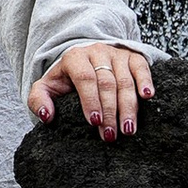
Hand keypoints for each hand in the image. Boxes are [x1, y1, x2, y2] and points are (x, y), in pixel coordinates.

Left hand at [27, 41, 154, 140]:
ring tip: (128, 129)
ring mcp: (116, 54)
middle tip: (110, 135)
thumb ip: (39, 100)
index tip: (95, 122)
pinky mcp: (132, 57)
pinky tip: (147, 97)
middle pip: (107, 83)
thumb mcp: (47, 86)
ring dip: (128, 106)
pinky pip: (141, 67)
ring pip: (125, 80)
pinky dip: (146, 81)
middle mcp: (96, 52)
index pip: (85, 78)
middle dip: (109, 111)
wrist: (84, 58)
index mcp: (74, 58)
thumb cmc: (66, 78)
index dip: (90, 100)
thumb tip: (46, 116)